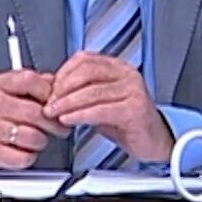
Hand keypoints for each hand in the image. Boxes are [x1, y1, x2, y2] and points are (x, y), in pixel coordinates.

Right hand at [0, 70, 69, 173]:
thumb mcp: (3, 89)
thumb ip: (29, 84)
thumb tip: (55, 82)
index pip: (29, 80)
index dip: (48, 91)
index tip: (54, 101)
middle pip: (35, 112)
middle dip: (53, 123)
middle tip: (57, 127)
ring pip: (33, 137)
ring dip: (41, 141)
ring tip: (36, 139)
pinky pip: (23, 158)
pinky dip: (28, 157)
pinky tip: (22, 150)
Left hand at [43, 51, 173, 161]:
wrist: (153, 141)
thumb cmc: (126, 122)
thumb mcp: (99, 101)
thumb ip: (79, 92)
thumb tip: (50, 85)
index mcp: (118, 67)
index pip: (85, 59)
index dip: (63, 72)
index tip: (50, 87)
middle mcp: (127, 74)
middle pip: (87, 72)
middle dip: (62, 88)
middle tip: (49, 102)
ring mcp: (133, 90)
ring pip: (91, 91)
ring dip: (67, 103)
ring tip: (53, 112)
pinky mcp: (134, 109)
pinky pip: (100, 109)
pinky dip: (80, 114)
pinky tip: (68, 120)